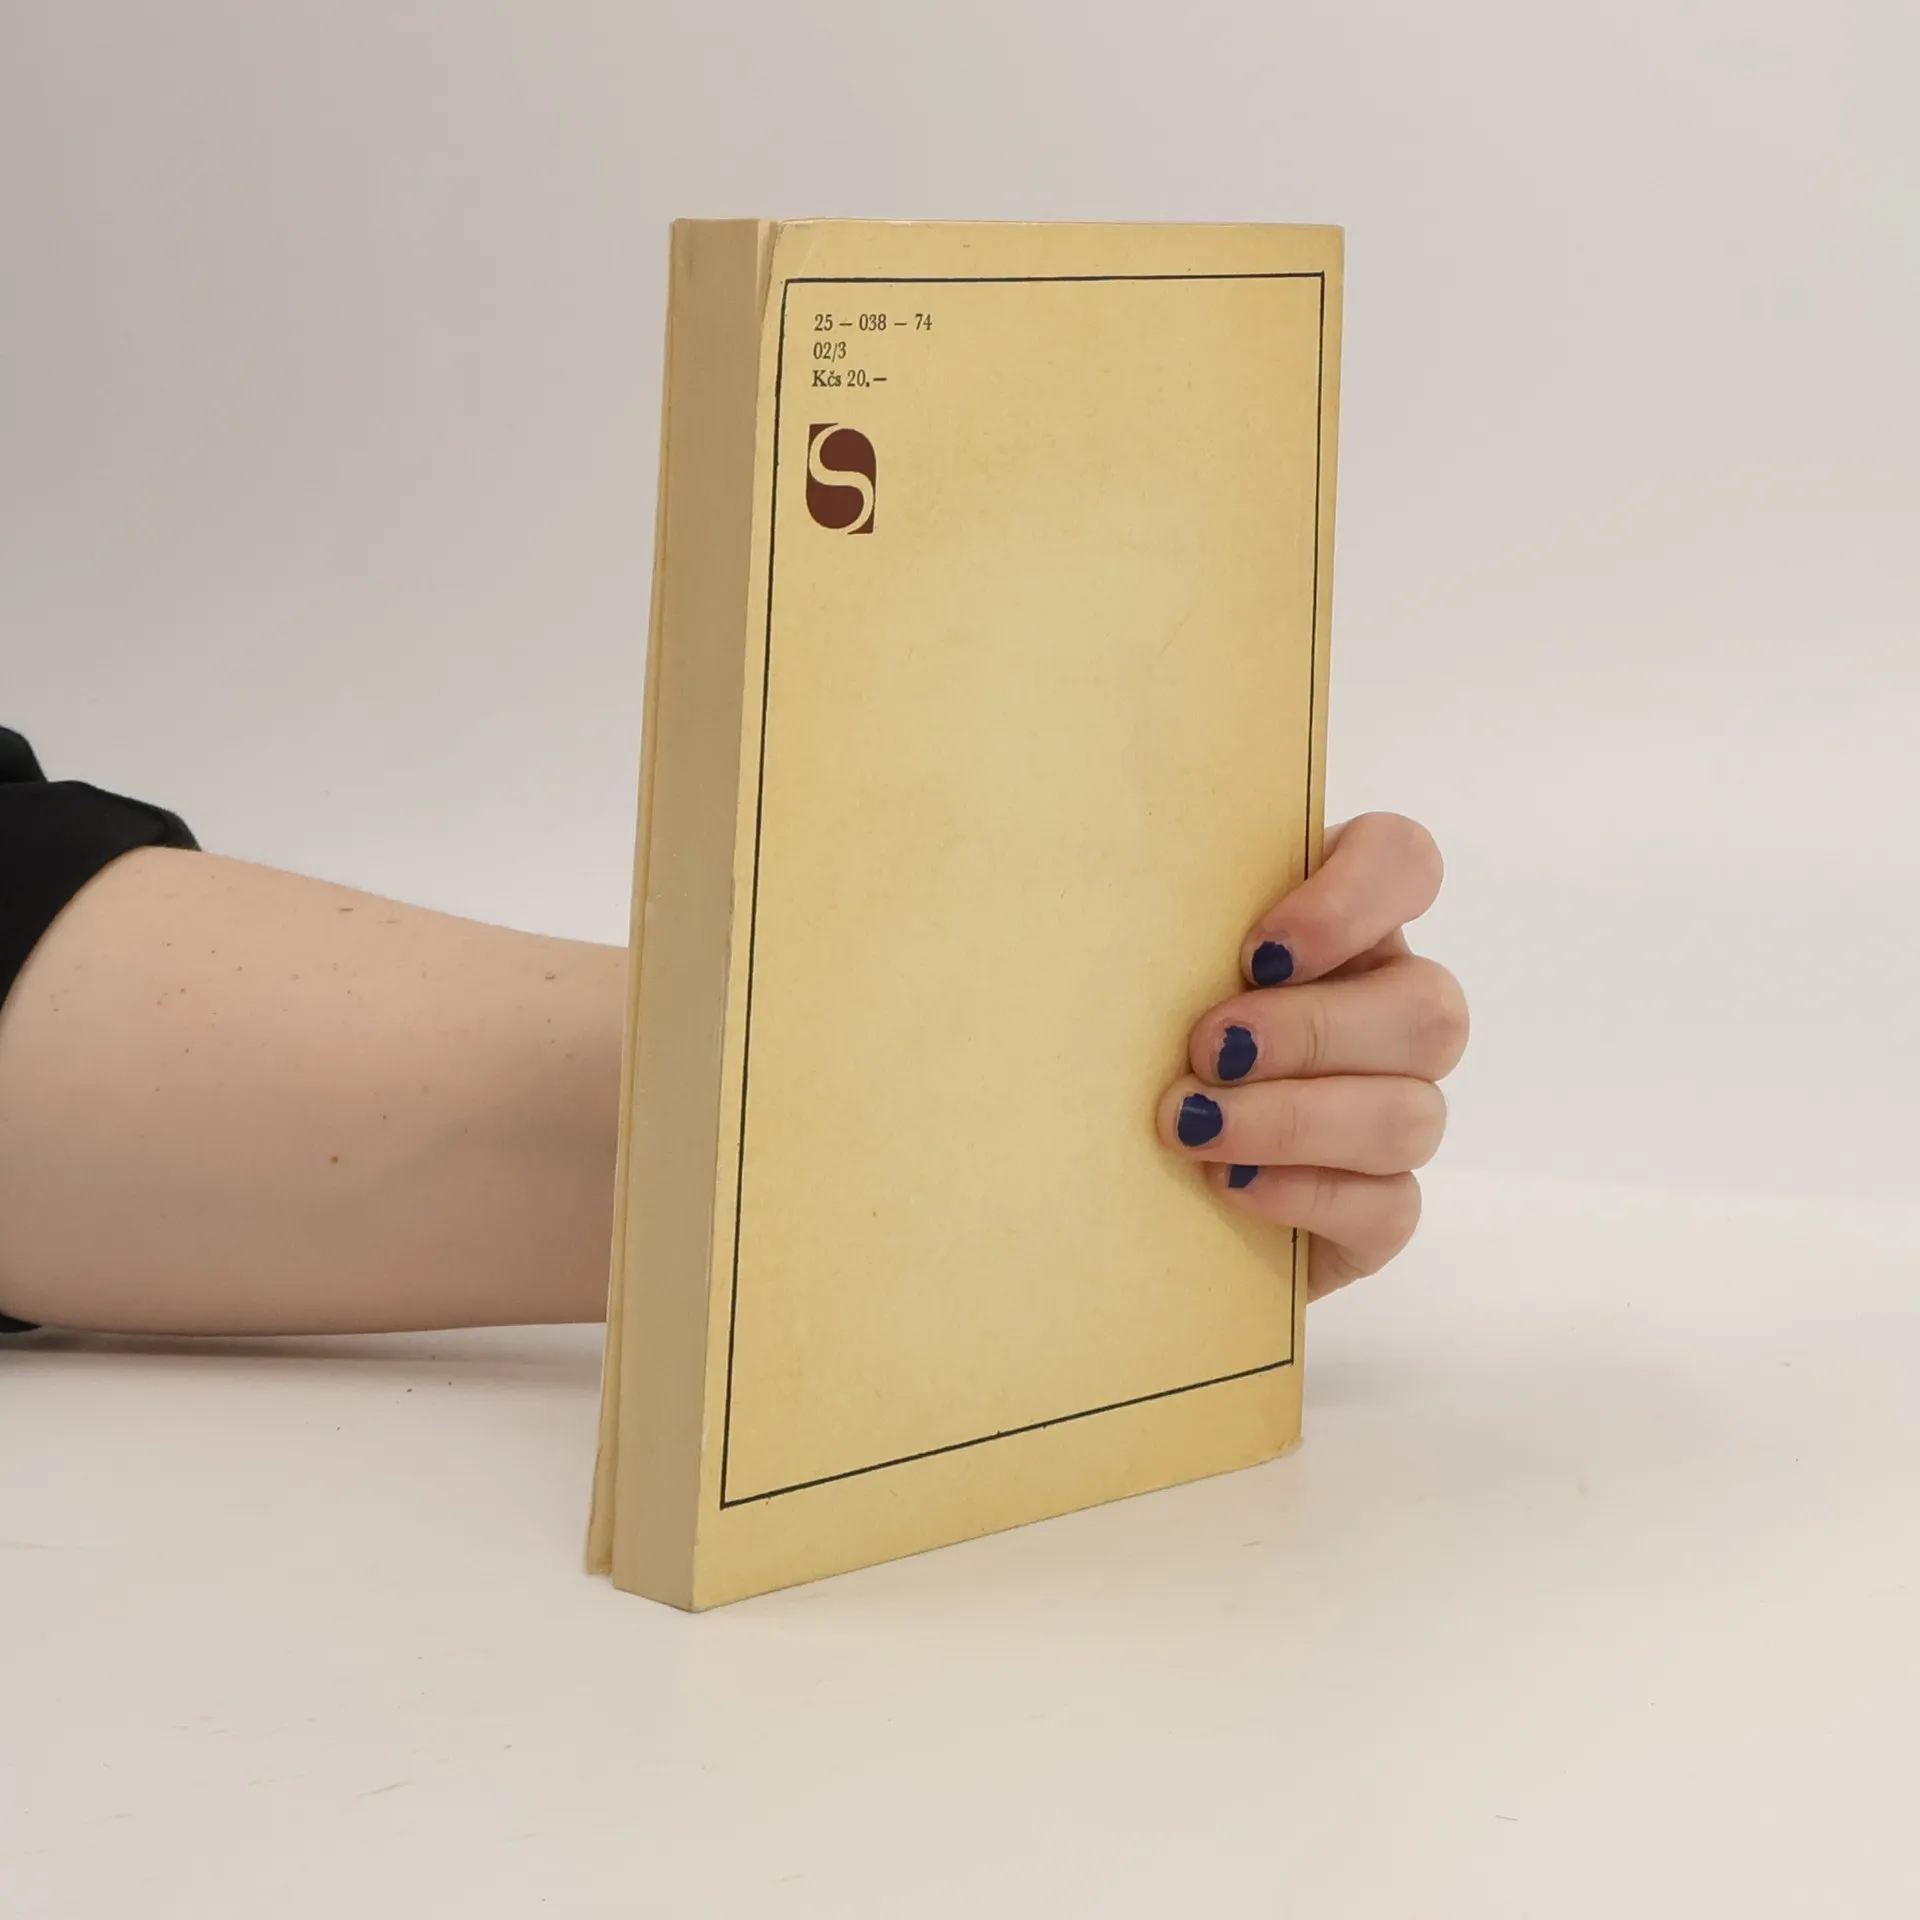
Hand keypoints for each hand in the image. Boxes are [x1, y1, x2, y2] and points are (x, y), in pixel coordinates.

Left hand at [1155, 813, 1466, 1298]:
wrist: (1109, 1181)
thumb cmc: (1119, 1041)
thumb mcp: (1129, 967)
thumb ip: (1147, 922)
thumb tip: (1099, 890)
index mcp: (1336, 926)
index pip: (1403, 861)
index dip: (1354, 899)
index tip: (1258, 951)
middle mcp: (1384, 1009)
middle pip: (1430, 1006)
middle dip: (1313, 1032)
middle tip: (1207, 1048)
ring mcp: (1395, 1110)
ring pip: (1415, 1113)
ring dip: (1298, 1120)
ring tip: (1194, 1128)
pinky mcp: (1379, 1207)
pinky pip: (1393, 1204)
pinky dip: (1309, 1194)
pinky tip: (1230, 1186)